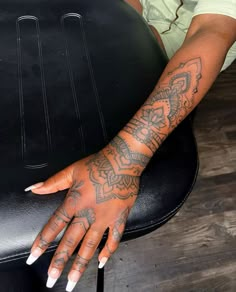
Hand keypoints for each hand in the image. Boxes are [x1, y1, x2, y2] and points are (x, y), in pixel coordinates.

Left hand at [25, 135, 146, 290]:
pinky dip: (108, 251)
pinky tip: (101, 262)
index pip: (55, 226)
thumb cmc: (97, 164)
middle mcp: (88, 214)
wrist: (123, 161)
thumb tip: (33, 188)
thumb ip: (52, 183)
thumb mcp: (71, 171)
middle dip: (59, 261)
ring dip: (80, 264)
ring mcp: (105, 218)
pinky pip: (114, 238)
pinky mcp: (120, 217)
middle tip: (51, 279)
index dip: (42, 242)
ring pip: (90, 245)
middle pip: (71, 242)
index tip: (33, 257)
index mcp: (75, 202)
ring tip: (72, 281)